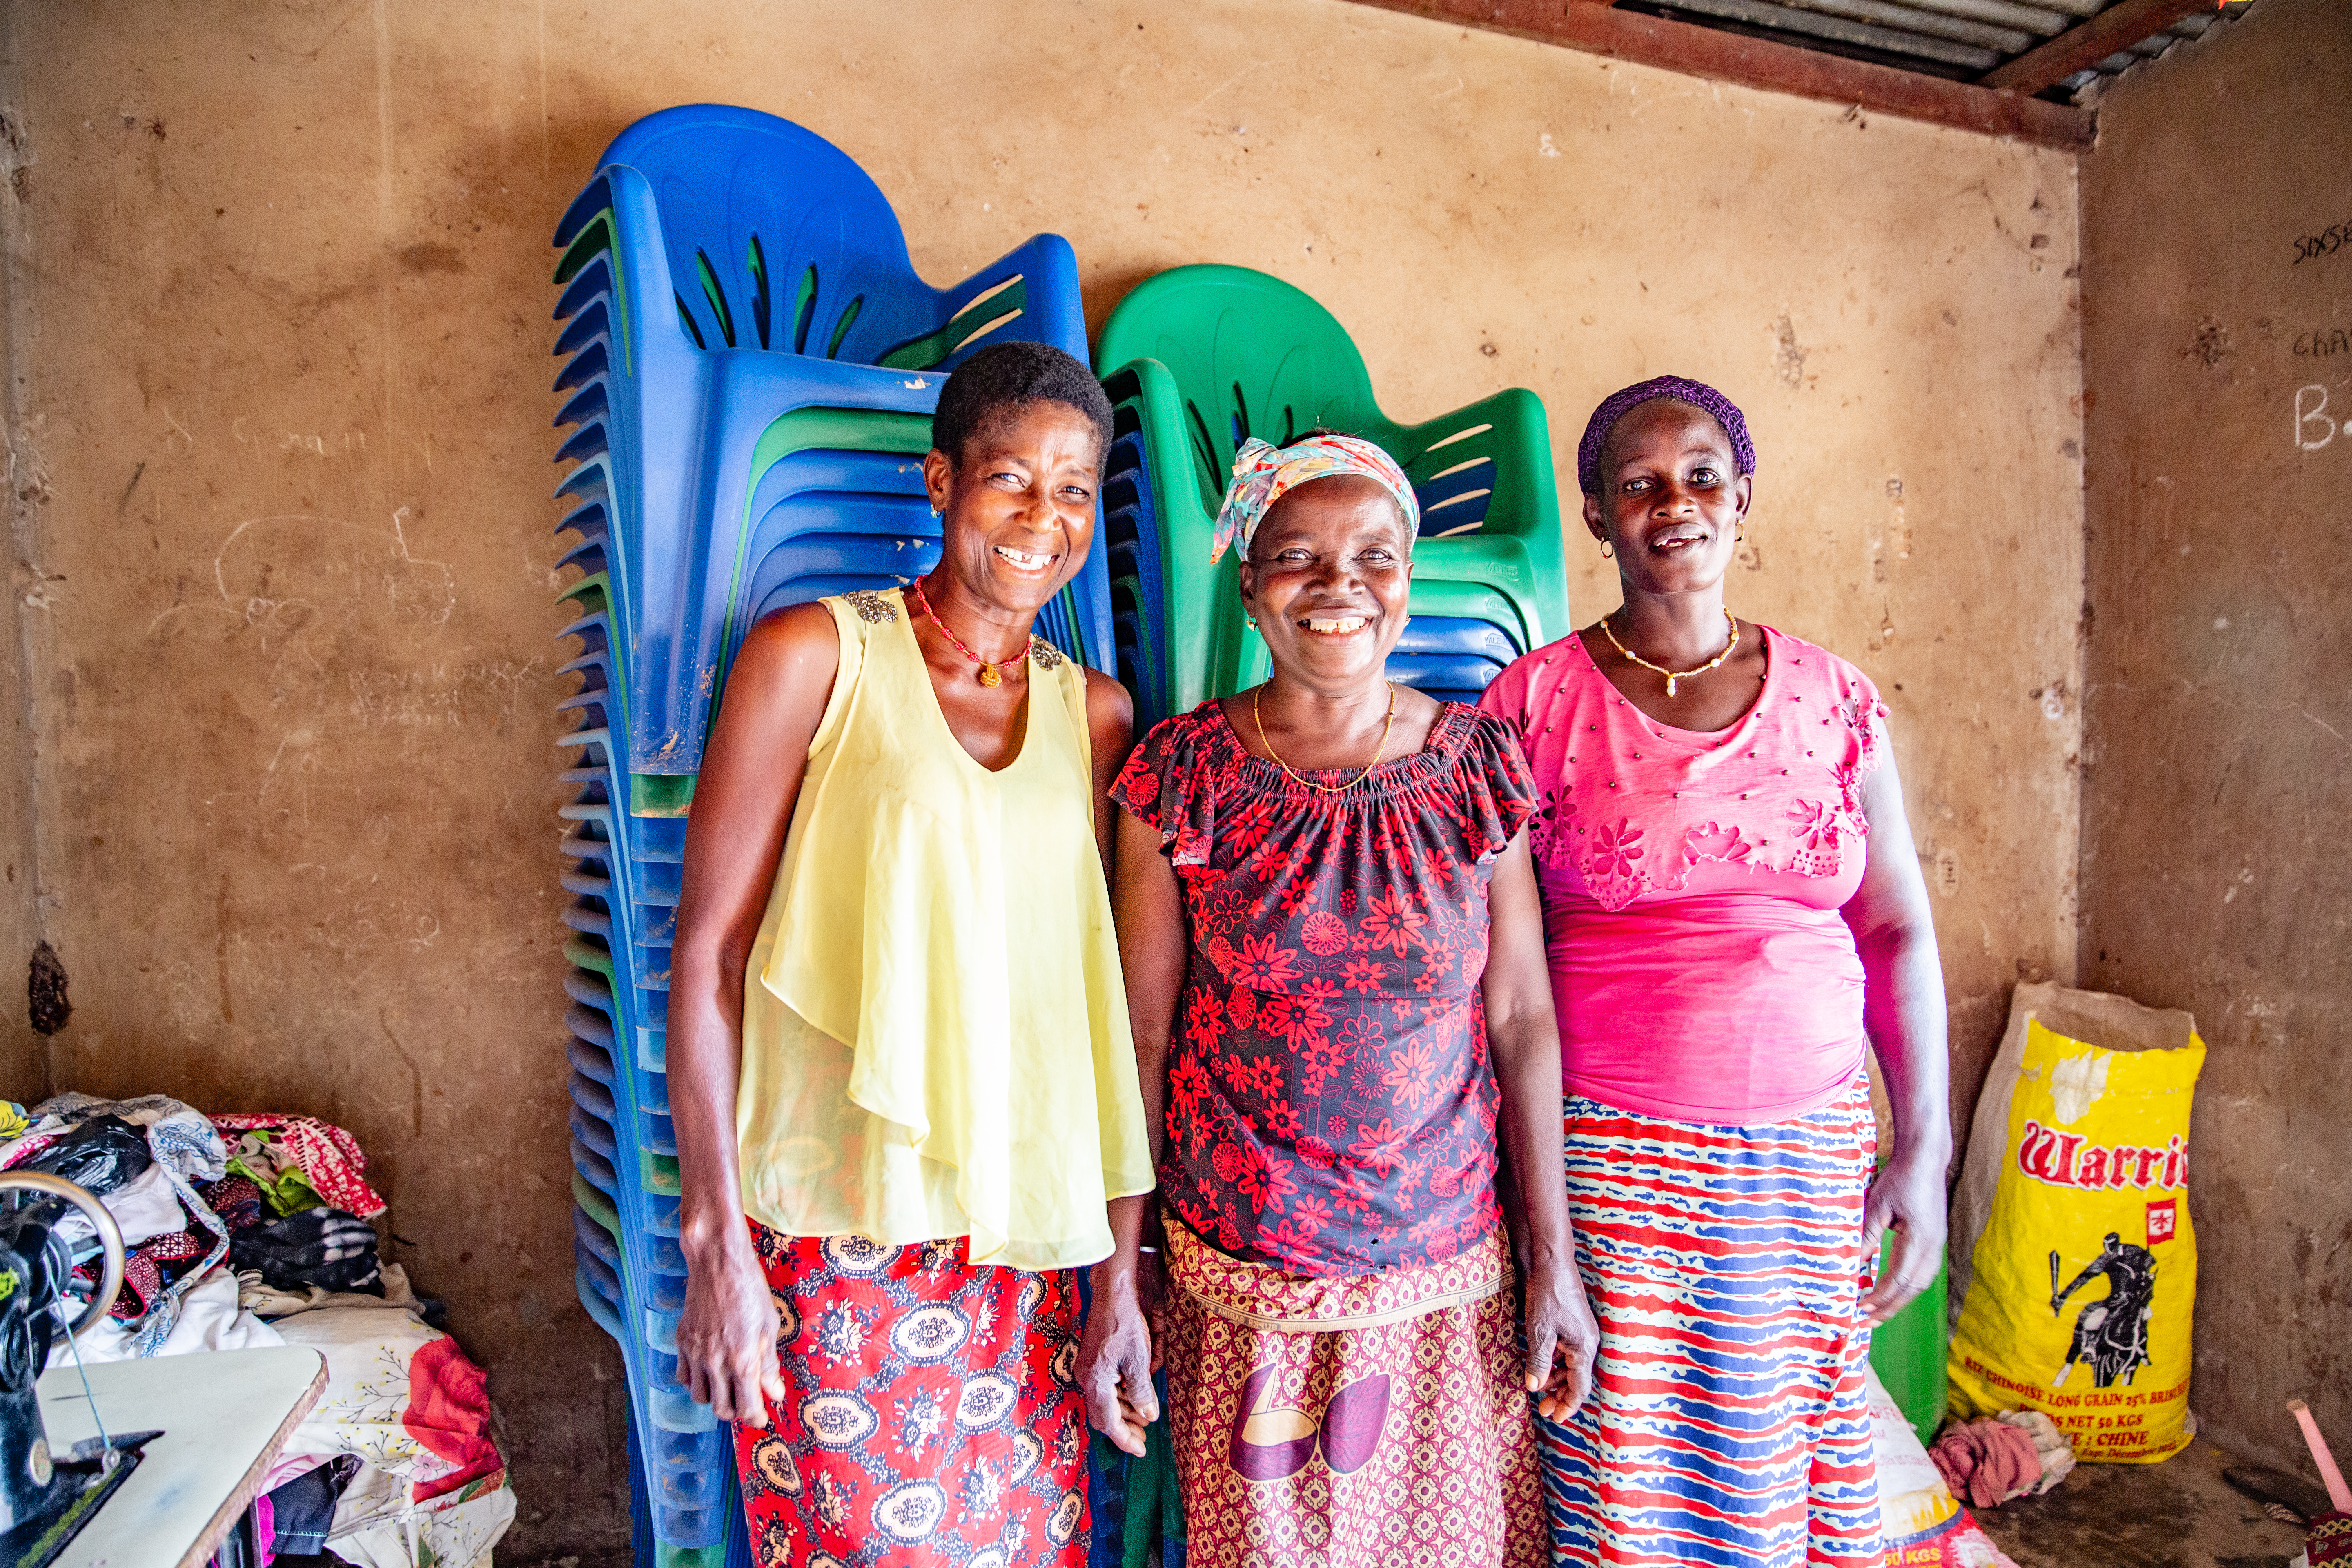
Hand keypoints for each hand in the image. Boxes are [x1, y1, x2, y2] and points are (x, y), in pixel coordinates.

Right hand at [676, 1228, 782, 1425]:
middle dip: (736, 1411)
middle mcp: (716, 1363)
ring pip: (701, 1397)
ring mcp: (695, 1354)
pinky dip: (695, 1381)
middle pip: (721, 1410)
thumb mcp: (769, 1328)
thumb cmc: (750, 1291)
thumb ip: (769, 1364)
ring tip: (727, 1385)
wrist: (718, 1264)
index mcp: (743, 1361)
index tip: (760, 1417)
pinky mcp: (681, 1343)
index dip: (756, 1419)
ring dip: (715, 1397)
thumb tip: (774, 1393)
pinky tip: (708, 1370)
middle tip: (746, 1400)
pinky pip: (683, 1377)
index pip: (747, 1409)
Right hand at [1078, 1252, 1162, 1456]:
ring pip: (1103, 1402)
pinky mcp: (1091, 1360)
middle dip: (1124, 1428)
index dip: (1125, 1439)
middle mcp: (1086, 1379)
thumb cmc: (1125, 1323)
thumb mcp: (1139, 1359)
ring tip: (1143, 1417)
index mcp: (1096, 1382)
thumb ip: (1142, 1391)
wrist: (1111, 1292)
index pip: (1108, 1423)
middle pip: (1102, 1416)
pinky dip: (1119, 1396)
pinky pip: (1103, 1388)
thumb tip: (1149, 1416)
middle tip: (1143, 1438)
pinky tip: (1133, 1395)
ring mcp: (1086, 1369)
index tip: (1140, 1450)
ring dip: (1123, 1412)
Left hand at [1524, 1257, 1599, 1423]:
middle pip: (1577, 1379)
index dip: (1568, 1406)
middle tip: (1543, 1409)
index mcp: (1584, 1348)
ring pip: (1571, 1366)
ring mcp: (1582, 1333)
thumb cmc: (1547, 1295)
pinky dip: (1555, 1363)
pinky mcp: (1574, 1325)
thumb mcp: (1539, 1331)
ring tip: (1539, 1391)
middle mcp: (1587, 1343)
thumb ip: (1538, 1361)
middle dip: (1560, 1396)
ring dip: (1556, 1380)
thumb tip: (1535, 1388)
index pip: (1579, 1387)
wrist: (1552, 1264)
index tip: (1555, 1418)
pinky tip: (1541, 1366)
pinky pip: (1568, 1352)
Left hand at [1861, 1144, 1949, 1325]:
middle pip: (1911, 1289)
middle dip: (1888, 1308)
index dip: (1878, 1299)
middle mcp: (1933, 1247)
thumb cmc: (1900, 1178)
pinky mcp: (1935, 1240)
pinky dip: (1907, 1287)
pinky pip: (1923, 1272)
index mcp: (1920, 1240)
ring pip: (1920, 1284)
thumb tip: (1854, 1265)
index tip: (1859, 1310)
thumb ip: (1868, 1236)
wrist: (1925, 1160)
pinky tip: (1893, 1291)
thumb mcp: (1877, 1206)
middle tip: (1866, 1322)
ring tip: (1877, 1312)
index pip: (1898, 1280)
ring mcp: (1938, 1244)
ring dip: (1899, 1300)